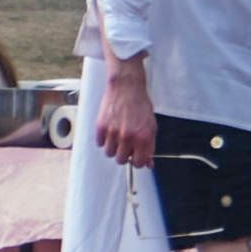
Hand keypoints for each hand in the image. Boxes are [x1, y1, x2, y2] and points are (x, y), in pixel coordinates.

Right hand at [95, 52, 157, 166]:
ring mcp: (113, 132)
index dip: (136, 161)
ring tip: (117, 137)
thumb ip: (149, 146)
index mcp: (143, 138)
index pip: (138, 163)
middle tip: (125, 145)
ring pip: (109, 153)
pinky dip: (103, 139)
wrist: (127, 87)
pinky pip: (99, 143)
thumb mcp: (151, 126)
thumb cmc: (140, 105)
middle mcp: (128, 137)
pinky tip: (110, 130)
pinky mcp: (100, 126)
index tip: (135, 156)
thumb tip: (148, 164)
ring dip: (113, 148)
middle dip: (124, 155)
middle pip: (121, 160)